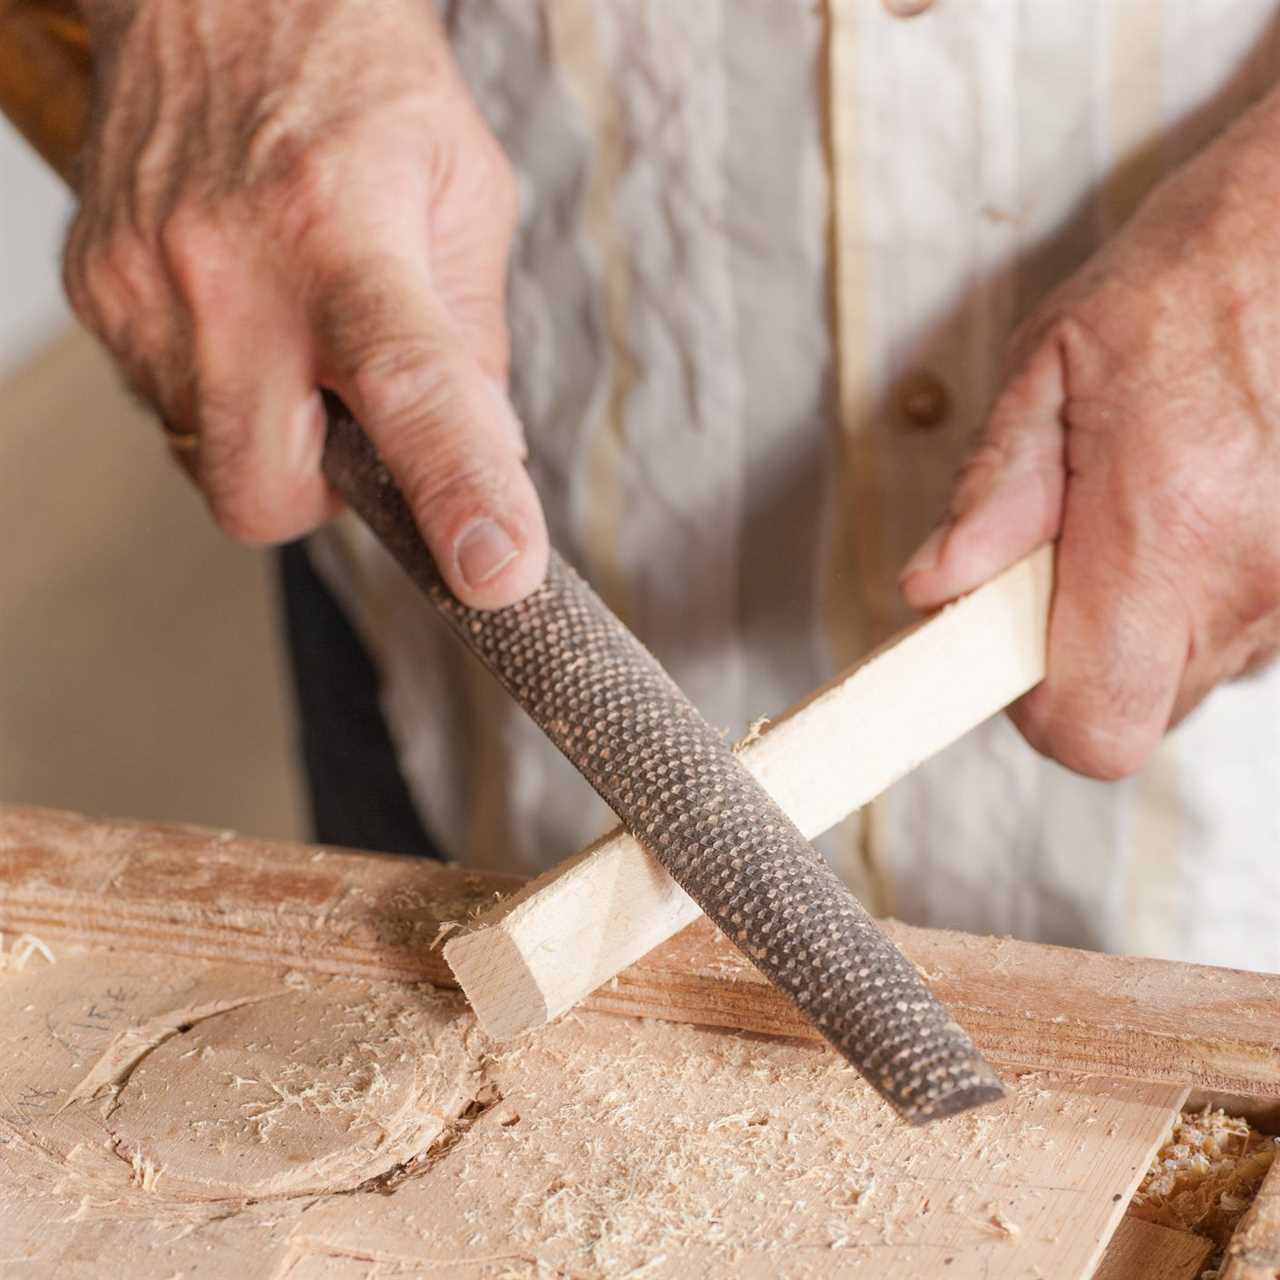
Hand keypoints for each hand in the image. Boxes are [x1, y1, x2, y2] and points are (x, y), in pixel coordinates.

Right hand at [63, 0, 546, 607]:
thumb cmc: (359, 89)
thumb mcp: (465, 195)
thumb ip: (476, 342)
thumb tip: (488, 461)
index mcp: (345, 230)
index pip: (409, 388)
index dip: (457, 492)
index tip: (497, 572)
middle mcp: (228, 266)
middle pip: (264, 489)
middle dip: (319, 494)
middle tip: (349, 417)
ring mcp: (143, 285)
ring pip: (212, 460)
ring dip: (271, 434)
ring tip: (294, 331)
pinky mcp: (96, 292)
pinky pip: (170, 411)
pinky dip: (224, 393)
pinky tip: (244, 312)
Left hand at [899, 91, 1279, 778]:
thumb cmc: (1180, 289)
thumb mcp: (1051, 367)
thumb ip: (994, 490)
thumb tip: (935, 585)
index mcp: (1164, 531)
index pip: (1092, 725)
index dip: (1036, 707)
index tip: (1007, 642)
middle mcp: (1246, 581)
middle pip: (1136, 712)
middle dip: (1081, 658)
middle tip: (1066, 563)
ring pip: (1191, 678)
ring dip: (1144, 627)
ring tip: (1139, 518)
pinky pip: (1240, 639)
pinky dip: (1199, 602)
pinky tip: (1191, 518)